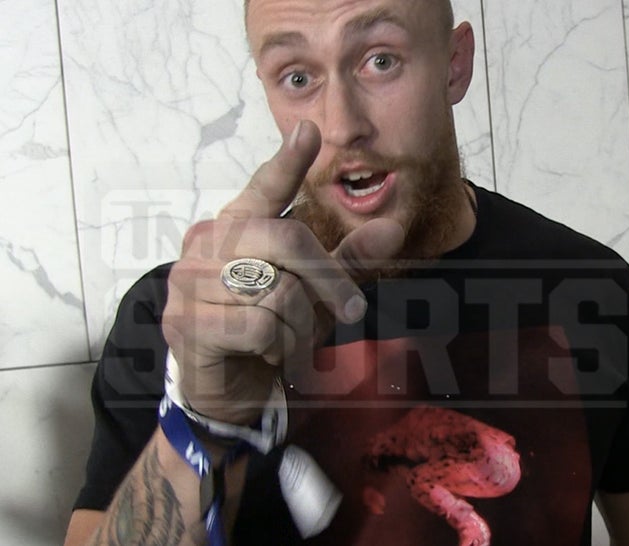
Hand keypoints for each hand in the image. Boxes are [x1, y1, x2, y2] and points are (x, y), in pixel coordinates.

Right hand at [162, 121, 403, 424]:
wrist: (226, 391)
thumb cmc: (269, 333)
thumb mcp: (314, 296)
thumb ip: (346, 262)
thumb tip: (392, 229)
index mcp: (235, 228)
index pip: (264, 189)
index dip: (288, 161)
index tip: (309, 129)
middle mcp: (205, 243)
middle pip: (288, 239)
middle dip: (330, 281)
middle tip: (352, 312)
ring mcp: (189, 280)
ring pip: (279, 291)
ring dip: (300, 328)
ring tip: (287, 342)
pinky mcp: (186, 321)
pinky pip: (259, 326)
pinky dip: (279, 348)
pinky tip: (265, 354)